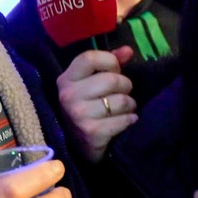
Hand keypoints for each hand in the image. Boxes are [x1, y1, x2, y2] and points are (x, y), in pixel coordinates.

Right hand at [56, 47, 135, 163]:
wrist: (78, 145)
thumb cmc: (88, 107)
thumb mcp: (91, 82)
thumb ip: (109, 63)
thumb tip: (128, 51)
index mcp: (66, 79)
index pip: (90, 58)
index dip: (110, 61)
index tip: (115, 70)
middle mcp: (68, 96)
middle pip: (111, 79)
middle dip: (125, 85)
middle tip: (123, 92)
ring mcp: (79, 115)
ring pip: (121, 100)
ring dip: (130, 104)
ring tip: (125, 108)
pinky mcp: (91, 132)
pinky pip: (123, 119)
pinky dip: (130, 119)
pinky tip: (127, 119)